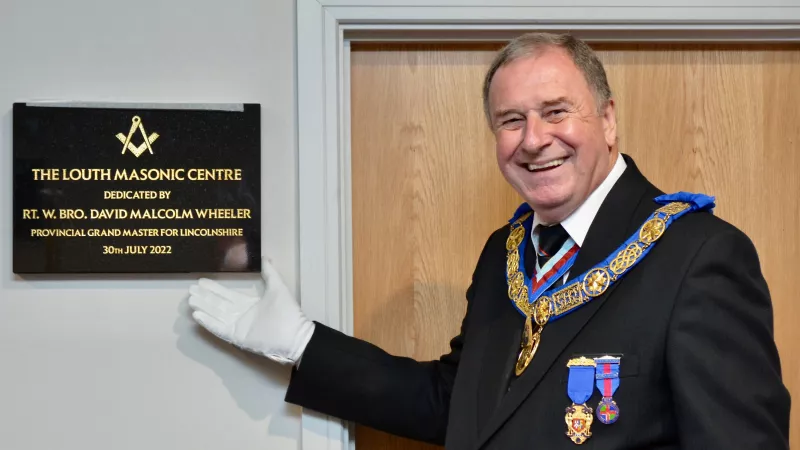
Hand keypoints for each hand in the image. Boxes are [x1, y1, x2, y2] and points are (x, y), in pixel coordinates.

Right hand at [187, 258, 314, 363]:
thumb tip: (265, 257)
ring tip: (190, 300)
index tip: (201, 281)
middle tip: (190, 290)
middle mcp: (240, 315)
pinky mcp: (237, 337)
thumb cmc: (287, 312)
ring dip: (204, 308)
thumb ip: (270, 273)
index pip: (226, 295)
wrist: (294, 335)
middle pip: (218, 304)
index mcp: (248, 304)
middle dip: (204, 297)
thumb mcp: (278, 288)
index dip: (214, 288)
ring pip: (216, 315)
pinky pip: (219, 329)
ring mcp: (237, 326)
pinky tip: (197, 315)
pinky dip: (209, 322)